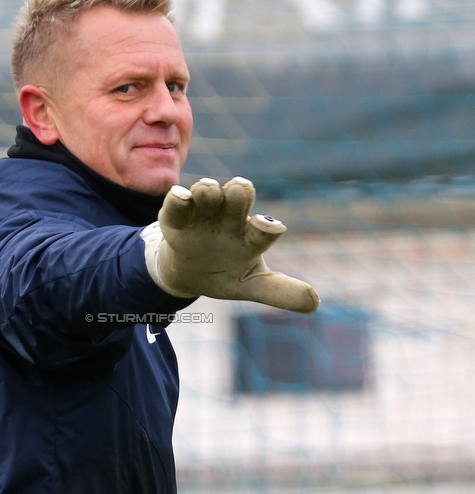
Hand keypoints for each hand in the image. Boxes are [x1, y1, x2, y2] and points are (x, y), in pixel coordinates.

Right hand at [141, 177, 319, 313]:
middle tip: (235, 196)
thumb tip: (315, 302)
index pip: (264, 229)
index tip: (271, 228)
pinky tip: (183, 198)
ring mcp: (204, 214)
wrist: (189, 273)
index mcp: (251, 236)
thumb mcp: (253, 286)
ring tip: (201, 201)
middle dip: (240, 192)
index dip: (268, 227)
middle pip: (240, 193)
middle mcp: (230, 218)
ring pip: (209, 190)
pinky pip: (178, 201)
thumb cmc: (228, 274)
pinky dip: (180, 198)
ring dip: (208, 191)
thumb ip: (281, 292)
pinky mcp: (177, 216)